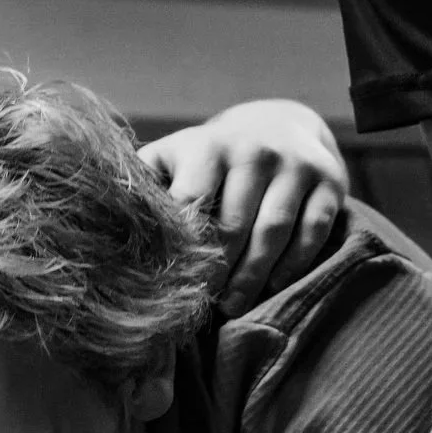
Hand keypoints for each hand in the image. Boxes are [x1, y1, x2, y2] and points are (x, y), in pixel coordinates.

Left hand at [140, 99, 346, 314]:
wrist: (278, 125)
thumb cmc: (208, 157)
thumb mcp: (170, 159)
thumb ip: (142, 186)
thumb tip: (101, 227)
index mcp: (205, 147)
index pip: (189, 204)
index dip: (180, 248)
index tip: (168, 282)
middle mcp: (252, 151)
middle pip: (232, 226)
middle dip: (215, 271)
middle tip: (201, 306)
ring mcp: (294, 165)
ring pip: (273, 231)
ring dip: (252, 276)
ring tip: (233, 307)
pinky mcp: (330, 180)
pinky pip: (313, 230)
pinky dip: (293, 264)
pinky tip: (273, 286)